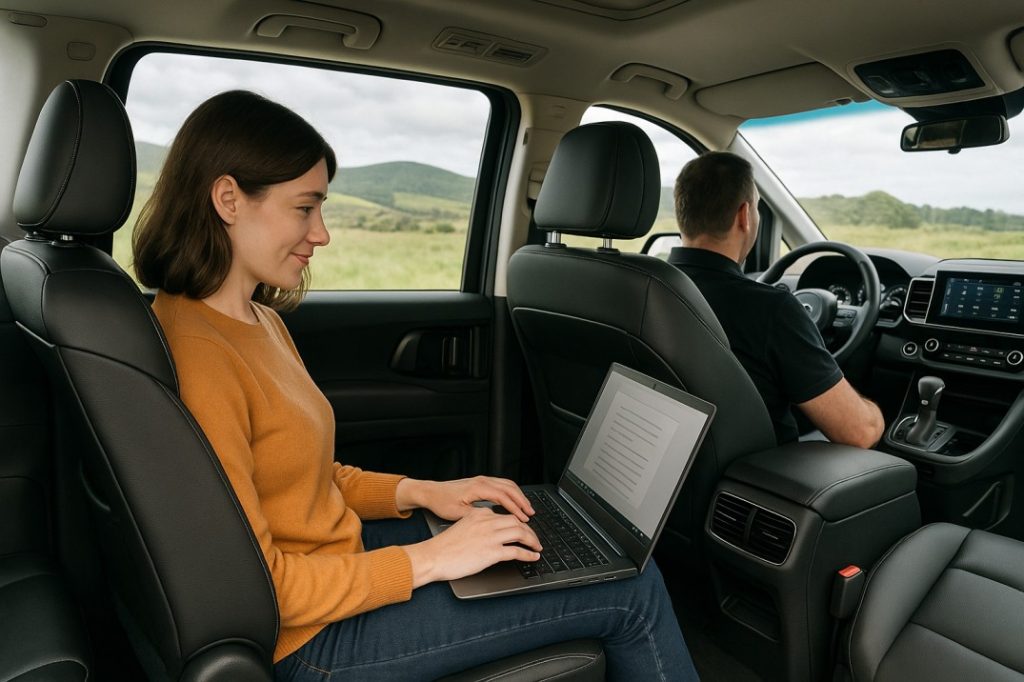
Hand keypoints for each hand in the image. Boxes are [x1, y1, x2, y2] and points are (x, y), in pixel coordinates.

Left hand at [396, 476, 535, 521]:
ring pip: (507, 485)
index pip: (504, 497)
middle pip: (510, 488)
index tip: (524, 519)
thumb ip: (476, 516)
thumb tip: (492, 521)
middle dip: (522, 501)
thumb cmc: (441, 502)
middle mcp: (482, 481)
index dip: (516, 508)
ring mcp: (482, 480)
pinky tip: (514, 502)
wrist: (431, 492)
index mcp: (478, 488)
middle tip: (531, 514)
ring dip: (518, 496)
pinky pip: (501, 485)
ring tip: (526, 508)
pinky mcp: (480, 482)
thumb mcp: (457, 513)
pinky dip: (511, 493)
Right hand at [402, 507, 541, 586]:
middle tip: (534, 539)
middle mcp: (488, 521)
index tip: (523, 529)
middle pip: (517, 522)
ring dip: (533, 541)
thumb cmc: (444, 546)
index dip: (518, 523)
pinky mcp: (492, 552)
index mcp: (480, 514)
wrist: (434, 556)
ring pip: (521, 533)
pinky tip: (533, 557)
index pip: (506, 515)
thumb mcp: (463, 526)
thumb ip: (478, 524)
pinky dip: (528, 554)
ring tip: (537, 547)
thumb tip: (491, 532)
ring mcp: (491, 536)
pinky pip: (517, 551)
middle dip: (529, 531)